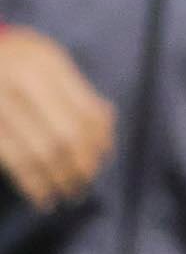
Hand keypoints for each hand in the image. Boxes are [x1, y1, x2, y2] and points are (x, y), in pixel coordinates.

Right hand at [0, 24, 113, 207]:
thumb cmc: (15, 57)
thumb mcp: (47, 59)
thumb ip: (75, 88)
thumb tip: (106, 124)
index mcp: (46, 65)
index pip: (83, 110)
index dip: (97, 140)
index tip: (103, 157)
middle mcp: (22, 84)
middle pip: (63, 136)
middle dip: (80, 165)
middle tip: (86, 182)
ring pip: (37, 152)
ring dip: (58, 179)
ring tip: (69, 193)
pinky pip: (12, 160)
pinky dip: (30, 182)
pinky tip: (42, 196)